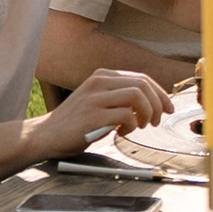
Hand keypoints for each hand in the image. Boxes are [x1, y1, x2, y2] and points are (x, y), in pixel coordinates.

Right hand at [29, 67, 170, 157]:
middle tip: (156, 121)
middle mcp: (99, 82)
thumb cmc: (74, 123)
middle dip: (158, 103)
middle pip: (143, 84)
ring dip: (147, 113)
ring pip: (137, 96)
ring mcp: (95, 98)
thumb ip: (120, 97)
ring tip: (140, 126)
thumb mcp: (98, 101)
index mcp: (102, 76)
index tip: (168, 108)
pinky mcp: (92, 116)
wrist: (44, 135)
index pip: (141, 78)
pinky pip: (126, 115)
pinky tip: (122, 132)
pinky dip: (132, 125)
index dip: (160, 93)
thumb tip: (152, 102)